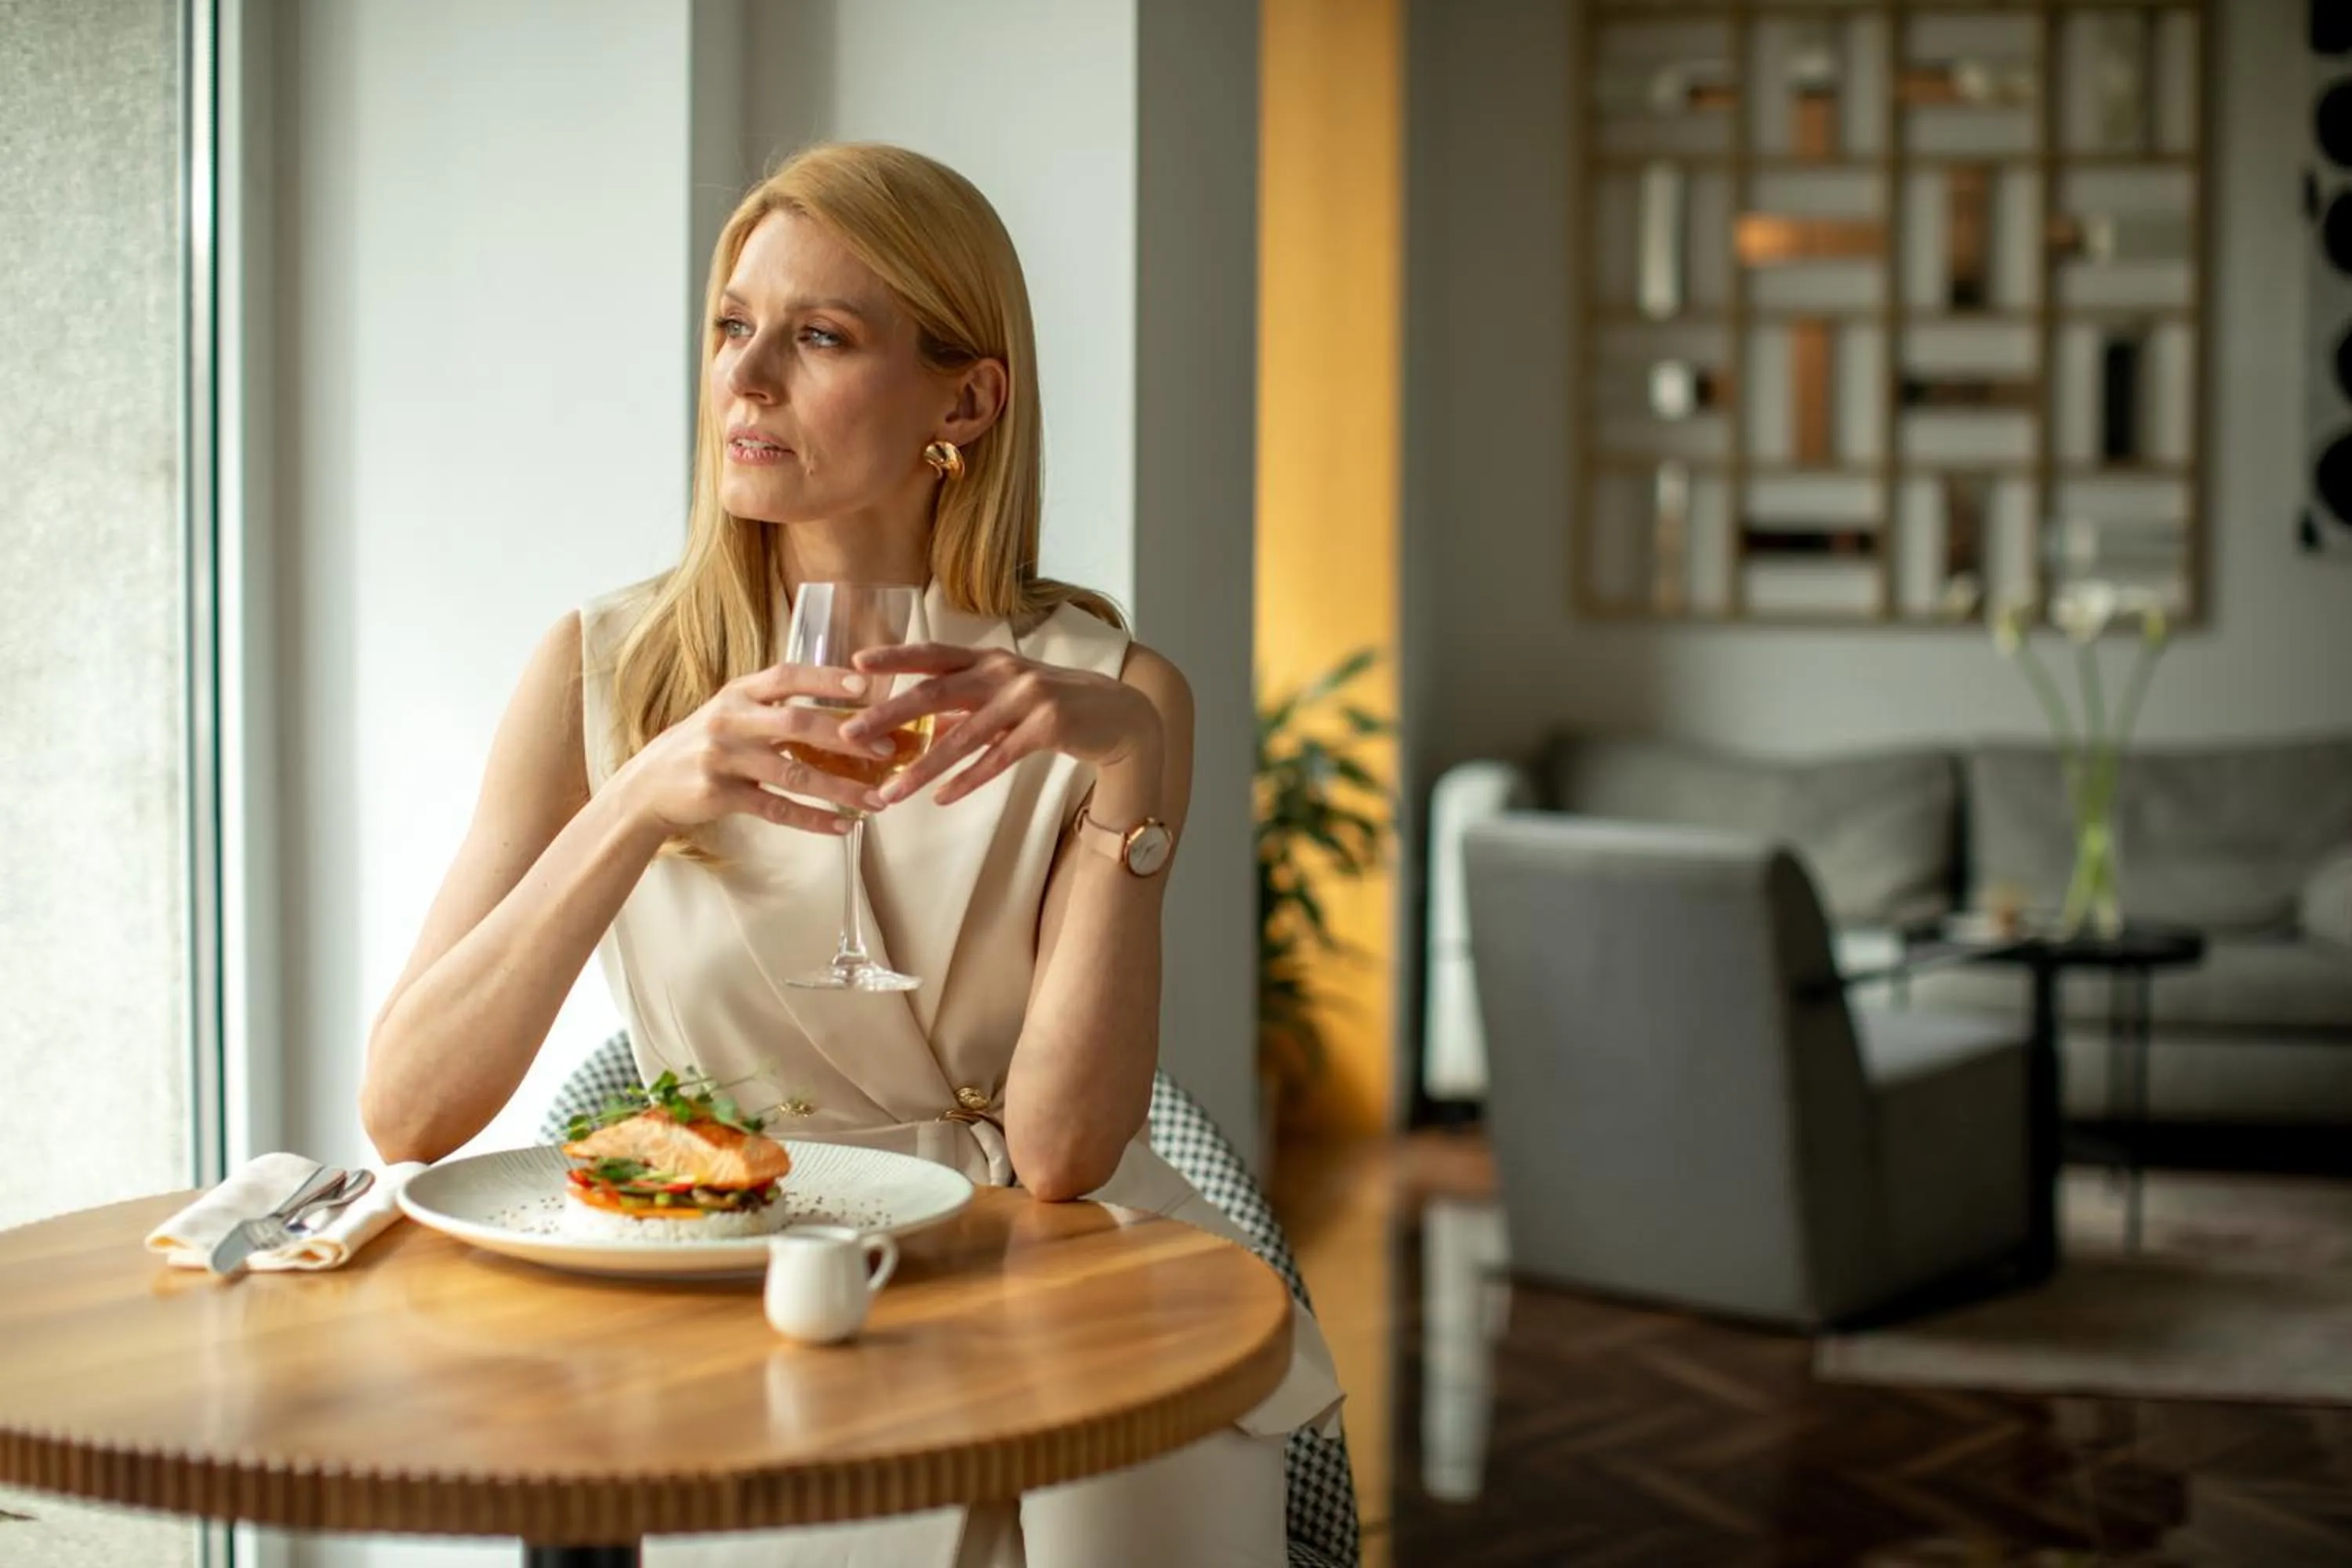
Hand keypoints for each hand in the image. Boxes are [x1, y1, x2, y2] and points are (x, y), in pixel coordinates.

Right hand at [610, 664, 903, 835]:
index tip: (868, 684)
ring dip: (841, 789)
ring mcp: (724, 758)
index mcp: (739, 692)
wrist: (649, 785)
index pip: (788, 676)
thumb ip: (776, 707)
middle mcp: (730, 719)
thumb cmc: (707, 744)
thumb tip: (847, 709)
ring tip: (878, 799)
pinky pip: (776, 809)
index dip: (827, 678)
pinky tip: (843, 827)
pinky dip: (813, 820)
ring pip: (794, 773)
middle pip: (798, 723)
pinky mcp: (719, 795)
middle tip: (888, 749)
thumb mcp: (734, 713)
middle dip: (848, 736)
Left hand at [842, 645, 1161, 807]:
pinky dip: (968, 781)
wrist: (1121, 716)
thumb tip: (925, 723)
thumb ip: (969, 705)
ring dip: (922, 768)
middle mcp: (1004, 672)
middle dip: (888, 715)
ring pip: (962, 737)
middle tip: (849, 735)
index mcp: (990, 659)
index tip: (855, 662)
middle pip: (935, 692)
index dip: (895, 656)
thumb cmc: (1059, 705)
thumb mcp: (1009, 695)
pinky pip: (998, 759)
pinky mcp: (1048, 726)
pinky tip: (942, 798)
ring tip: (890, 793)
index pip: (933, 655)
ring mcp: (1027, 698)